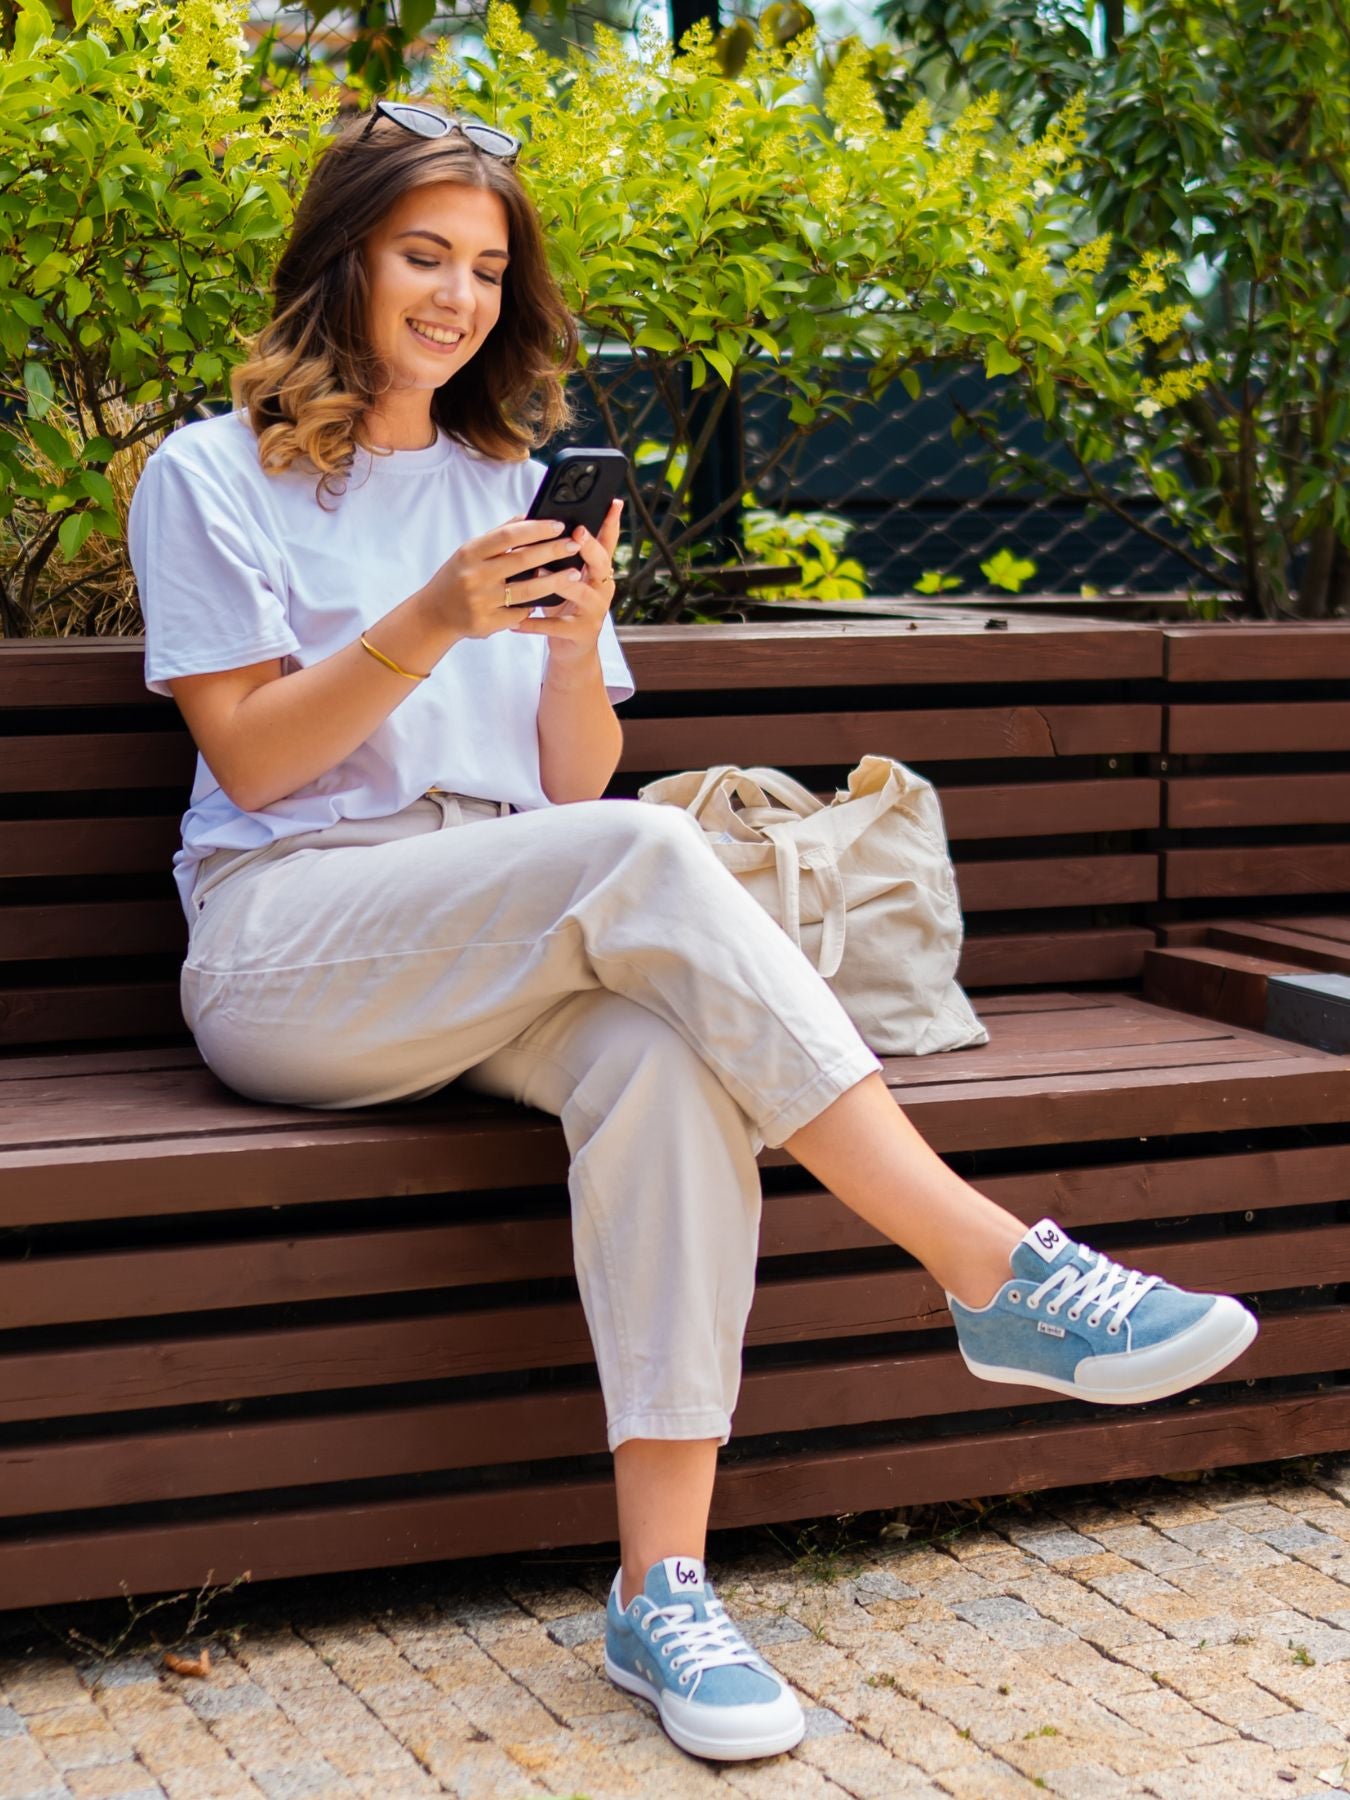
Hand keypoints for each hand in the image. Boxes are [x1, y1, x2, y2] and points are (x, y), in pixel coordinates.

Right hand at [422, 515, 586, 640]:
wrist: (435, 614)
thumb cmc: (457, 577)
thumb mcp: (470, 552)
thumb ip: (498, 536)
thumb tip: (528, 516)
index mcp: (471, 553)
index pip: (508, 536)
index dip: (536, 529)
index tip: (558, 525)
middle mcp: (475, 576)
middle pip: (522, 561)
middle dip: (552, 551)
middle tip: (574, 545)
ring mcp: (481, 601)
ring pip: (527, 591)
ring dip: (554, 581)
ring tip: (574, 572)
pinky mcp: (488, 623)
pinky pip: (520, 613)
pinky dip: (535, 605)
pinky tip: (549, 598)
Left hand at [509, 498, 621, 668]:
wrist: (571, 648)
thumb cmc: (565, 605)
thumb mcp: (568, 577)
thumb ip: (562, 555)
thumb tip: (544, 521)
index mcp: (598, 571)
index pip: (608, 542)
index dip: (612, 523)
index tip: (613, 503)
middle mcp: (601, 588)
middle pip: (600, 563)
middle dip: (589, 548)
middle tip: (577, 534)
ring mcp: (593, 611)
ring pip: (580, 592)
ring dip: (559, 581)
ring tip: (538, 573)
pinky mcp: (579, 632)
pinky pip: (555, 625)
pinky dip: (534, 623)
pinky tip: (516, 620)